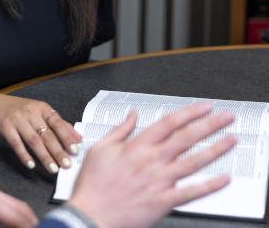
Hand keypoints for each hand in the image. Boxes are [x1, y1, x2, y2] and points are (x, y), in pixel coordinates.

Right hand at [0, 93, 81, 172]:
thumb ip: (59, 124)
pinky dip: (24, 155)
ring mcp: (17, 119)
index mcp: (42, 108)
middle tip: (66, 165)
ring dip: (44, 156)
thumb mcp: (40, 112)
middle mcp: (30, 112)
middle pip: (46, 134)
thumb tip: (78, 138)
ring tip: (53, 169)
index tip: (75, 150)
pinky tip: (31, 165)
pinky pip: (16, 143)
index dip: (66, 137)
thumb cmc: (20, 111)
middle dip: (57, 151)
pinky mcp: (5, 126)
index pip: (57, 123)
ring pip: (33, 140)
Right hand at [68, 103, 235, 227]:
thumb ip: (119, 129)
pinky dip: (210, 186)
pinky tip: (224, 179)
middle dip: (209, 125)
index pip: (168, 123)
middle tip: (226, 117)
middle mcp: (151, 161)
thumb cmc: (93, 184)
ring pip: (193, 162)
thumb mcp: (99, 149)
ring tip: (231, 140)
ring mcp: (159, 181)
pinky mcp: (163, 201)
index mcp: (136, 147)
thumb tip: (132, 114)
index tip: (204, 107)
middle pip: (186, 138)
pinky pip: (191, 193)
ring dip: (215, 150)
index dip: (189, 113)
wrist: (90, 214)